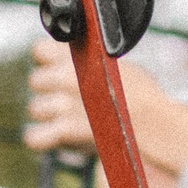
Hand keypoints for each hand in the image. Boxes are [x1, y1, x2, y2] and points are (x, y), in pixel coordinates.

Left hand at [25, 40, 187, 178]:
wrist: (154, 122)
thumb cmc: (142, 94)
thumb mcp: (117, 63)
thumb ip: (89, 58)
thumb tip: (77, 56)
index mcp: (80, 56)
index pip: (40, 50)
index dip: (48, 60)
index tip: (60, 67)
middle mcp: (66, 77)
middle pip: (36, 80)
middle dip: (49, 89)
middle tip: (69, 97)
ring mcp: (62, 104)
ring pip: (35, 107)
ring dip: (48, 114)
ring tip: (69, 118)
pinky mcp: (64, 130)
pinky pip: (34, 136)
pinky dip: (42, 138)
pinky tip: (55, 136)